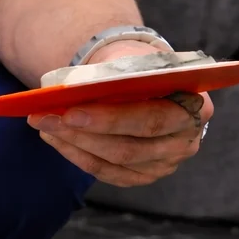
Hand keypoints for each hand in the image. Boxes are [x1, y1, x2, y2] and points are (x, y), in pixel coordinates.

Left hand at [27, 41, 213, 186]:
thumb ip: (114, 76)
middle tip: (44, 119)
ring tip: (43, 124)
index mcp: (196, 107)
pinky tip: (54, 138)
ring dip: (72, 144)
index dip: (109, 119)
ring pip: (113, 162)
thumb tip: (71, 93)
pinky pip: (105, 172)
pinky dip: (76, 154)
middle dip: (81, 134)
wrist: (149, 80)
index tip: (70, 110)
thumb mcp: (135, 62)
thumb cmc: (141, 68)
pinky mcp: (142, 175)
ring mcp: (165, 164)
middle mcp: (185, 141)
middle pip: (128, 148)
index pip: (150, 119)